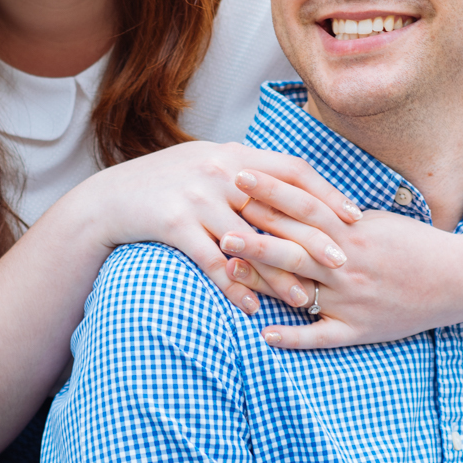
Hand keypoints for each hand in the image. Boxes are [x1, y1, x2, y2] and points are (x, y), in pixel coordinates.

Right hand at [77, 142, 359, 316]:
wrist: (108, 199)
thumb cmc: (164, 184)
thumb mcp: (205, 164)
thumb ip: (244, 171)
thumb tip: (288, 182)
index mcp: (233, 154)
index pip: (292, 170)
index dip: (327, 192)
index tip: (354, 216)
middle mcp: (220, 172)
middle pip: (279, 207)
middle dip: (314, 238)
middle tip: (343, 263)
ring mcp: (196, 197)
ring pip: (250, 241)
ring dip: (279, 274)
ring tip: (304, 298)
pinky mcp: (174, 223)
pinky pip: (214, 262)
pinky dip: (235, 287)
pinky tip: (252, 308)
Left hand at [218, 169, 462, 348]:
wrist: (458, 280)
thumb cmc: (414, 244)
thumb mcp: (376, 221)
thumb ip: (335, 216)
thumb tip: (294, 200)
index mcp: (352, 232)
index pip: (302, 207)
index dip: (269, 193)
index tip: (238, 178)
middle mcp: (348, 264)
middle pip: (293, 245)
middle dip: (254, 234)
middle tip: (219, 223)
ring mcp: (352, 299)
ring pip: (300, 286)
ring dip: (262, 277)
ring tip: (228, 267)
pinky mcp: (360, 329)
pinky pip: (322, 335)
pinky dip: (294, 337)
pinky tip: (265, 335)